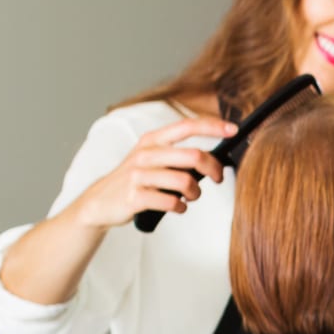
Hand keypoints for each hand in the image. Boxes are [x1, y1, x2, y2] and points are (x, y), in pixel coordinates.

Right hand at [66, 116, 234, 227]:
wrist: (99, 202)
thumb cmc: (136, 180)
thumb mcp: (153, 159)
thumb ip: (179, 155)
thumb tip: (217, 158)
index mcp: (152, 140)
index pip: (187, 126)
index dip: (213, 126)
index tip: (234, 130)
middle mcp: (146, 154)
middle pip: (194, 156)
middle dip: (213, 169)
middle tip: (218, 178)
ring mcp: (138, 175)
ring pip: (185, 182)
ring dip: (195, 193)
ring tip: (191, 196)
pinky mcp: (134, 197)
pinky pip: (171, 202)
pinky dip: (180, 207)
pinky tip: (176, 206)